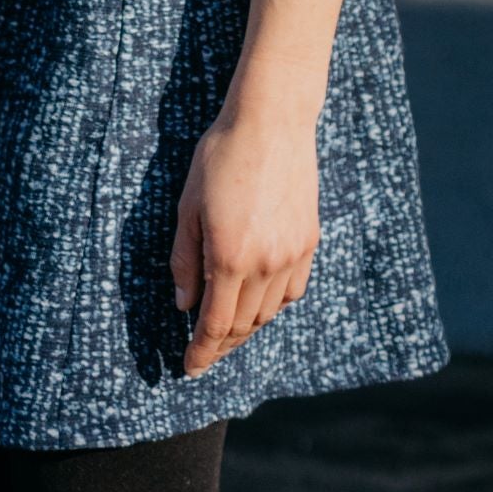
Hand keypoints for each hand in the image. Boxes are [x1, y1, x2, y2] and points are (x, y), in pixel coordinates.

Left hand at [171, 105, 319, 375]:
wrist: (272, 122)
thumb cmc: (220, 156)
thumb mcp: (188, 205)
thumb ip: (185, 259)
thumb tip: (183, 304)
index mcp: (229, 256)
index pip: (214, 324)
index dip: (201, 352)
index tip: (190, 369)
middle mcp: (265, 264)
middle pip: (242, 325)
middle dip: (220, 345)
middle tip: (203, 353)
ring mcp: (292, 255)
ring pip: (268, 313)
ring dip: (245, 327)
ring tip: (226, 330)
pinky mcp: (309, 243)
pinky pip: (291, 291)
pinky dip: (273, 305)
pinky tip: (258, 301)